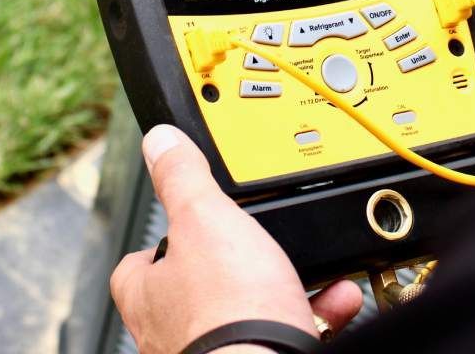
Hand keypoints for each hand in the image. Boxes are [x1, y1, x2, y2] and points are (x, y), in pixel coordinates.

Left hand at [110, 125, 363, 352]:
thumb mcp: (205, 217)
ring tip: (307, 267)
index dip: (167, 237)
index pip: (139, 262)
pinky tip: (334, 297)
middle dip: (236, 262)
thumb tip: (160, 142)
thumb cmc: (226, 311)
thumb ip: (182, 178)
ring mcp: (216, 351)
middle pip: (198, 285)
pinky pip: (285, 332)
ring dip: (280, 286)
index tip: (191, 218)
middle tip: (260, 242)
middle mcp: (173, 331)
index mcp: (149, 295)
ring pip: (247, 310)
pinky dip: (313, 311)